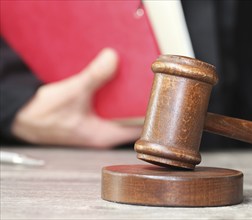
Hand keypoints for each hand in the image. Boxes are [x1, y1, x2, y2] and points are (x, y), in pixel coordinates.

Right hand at [12, 48, 141, 147]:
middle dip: (139, 99)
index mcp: (105, 136)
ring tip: (133, 78)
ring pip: (119, 109)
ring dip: (124, 94)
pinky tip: (113, 80)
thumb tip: (112, 59)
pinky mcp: (92, 115)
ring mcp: (98, 124)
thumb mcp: (72, 93)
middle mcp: (105, 132)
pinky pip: (109, 103)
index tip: (157, 95)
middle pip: (131, 115)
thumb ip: (94, 77)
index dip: (150, 112)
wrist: (24, 117)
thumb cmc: (44, 116)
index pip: (139, 127)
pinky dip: (112, 92)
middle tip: (147, 81)